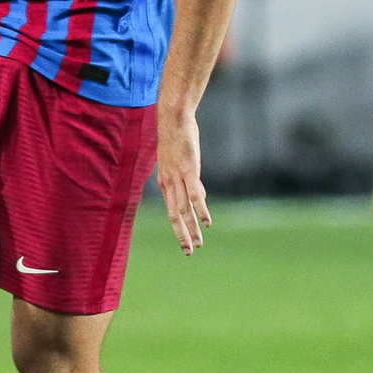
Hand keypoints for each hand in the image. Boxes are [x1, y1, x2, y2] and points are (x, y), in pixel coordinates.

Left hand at [156, 108, 211, 254]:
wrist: (173, 119)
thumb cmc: (177, 137)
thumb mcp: (179, 161)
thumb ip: (187, 179)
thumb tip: (198, 194)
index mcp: (165, 182)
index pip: (171, 211)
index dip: (178, 228)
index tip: (185, 243)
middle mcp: (169, 183)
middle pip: (176, 215)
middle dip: (182, 235)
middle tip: (189, 252)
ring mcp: (178, 177)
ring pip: (184, 209)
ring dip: (192, 227)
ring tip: (199, 243)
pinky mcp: (189, 170)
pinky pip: (194, 193)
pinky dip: (200, 209)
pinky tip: (206, 221)